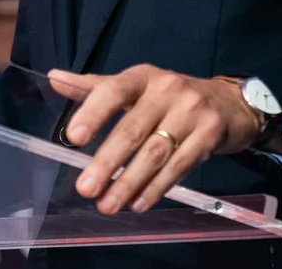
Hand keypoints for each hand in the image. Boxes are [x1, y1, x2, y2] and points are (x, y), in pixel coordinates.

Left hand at [47, 65, 262, 214]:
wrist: (229, 103)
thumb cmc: (170, 97)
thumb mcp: (136, 86)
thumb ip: (95, 87)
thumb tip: (53, 77)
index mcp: (142, 76)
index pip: (113, 90)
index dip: (93, 112)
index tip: (73, 138)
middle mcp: (167, 89)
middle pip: (133, 129)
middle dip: (107, 162)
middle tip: (85, 188)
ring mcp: (192, 111)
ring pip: (155, 153)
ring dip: (129, 182)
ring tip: (108, 204)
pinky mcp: (210, 135)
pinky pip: (180, 166)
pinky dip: (157, 188)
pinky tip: (138, 203)